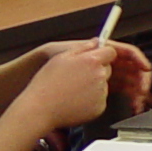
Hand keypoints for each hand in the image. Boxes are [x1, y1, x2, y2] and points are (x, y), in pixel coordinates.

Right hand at [31, 37, 151, 113]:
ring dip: (93, 86)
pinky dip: (91, 100)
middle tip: (77, 77)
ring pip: (103, 85)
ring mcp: (101, 93)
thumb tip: (95, 42)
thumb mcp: (61, 57)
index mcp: (91, 61)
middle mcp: (100, 76)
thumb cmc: (47, 83)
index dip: (102, 54)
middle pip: (107, 69)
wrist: (41, 108)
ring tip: (72, 90)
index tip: (95, 58)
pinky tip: (75, 100)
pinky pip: (99, 100)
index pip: (110, 52)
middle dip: (96, 70)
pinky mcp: (100, 107)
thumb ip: (82, 47)